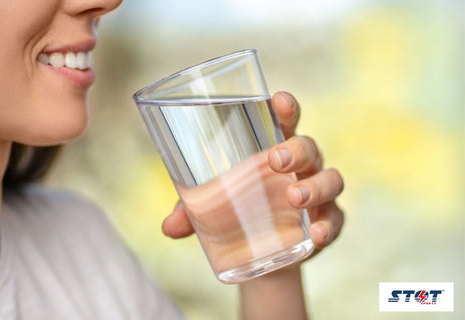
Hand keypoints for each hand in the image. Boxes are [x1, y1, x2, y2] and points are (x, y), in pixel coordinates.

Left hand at [162, 91, 343, 254]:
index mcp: (274, 149)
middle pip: (308, 146)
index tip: (278, 100)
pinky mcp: (326, 221)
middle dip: (296, 148)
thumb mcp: (211, 208)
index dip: (285, 107)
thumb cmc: (238, 210)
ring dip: (315, 186)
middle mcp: (301, 166)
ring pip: (330, 178)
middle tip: (275, 159)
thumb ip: (191, 211)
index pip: (284, 121)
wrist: (262, 250)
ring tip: (294, 197)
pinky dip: (328, 226)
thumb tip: (168, 227)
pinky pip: (336, 219)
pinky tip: (316, 236)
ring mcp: (317, 193)